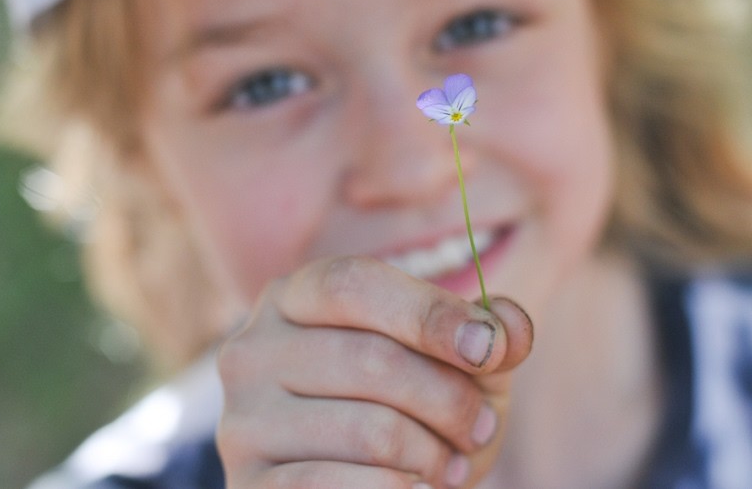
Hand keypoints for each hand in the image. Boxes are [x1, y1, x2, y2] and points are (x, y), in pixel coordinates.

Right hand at [216, 256, 532, 488]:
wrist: (354, 480)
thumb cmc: (408, 407)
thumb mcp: (453, 363)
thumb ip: (487, 334)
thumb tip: (509, 329)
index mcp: (292, 298)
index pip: (353, 283)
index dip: (428, 313)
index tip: (489, 348)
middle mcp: (252, 349)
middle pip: (371, 359)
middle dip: (451, 401)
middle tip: (483, 428)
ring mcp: (241, 420)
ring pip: (369, 431)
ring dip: (434, 455)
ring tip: (450, 463)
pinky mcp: (247, 484)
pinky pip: (338, 487)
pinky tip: (414, 487)